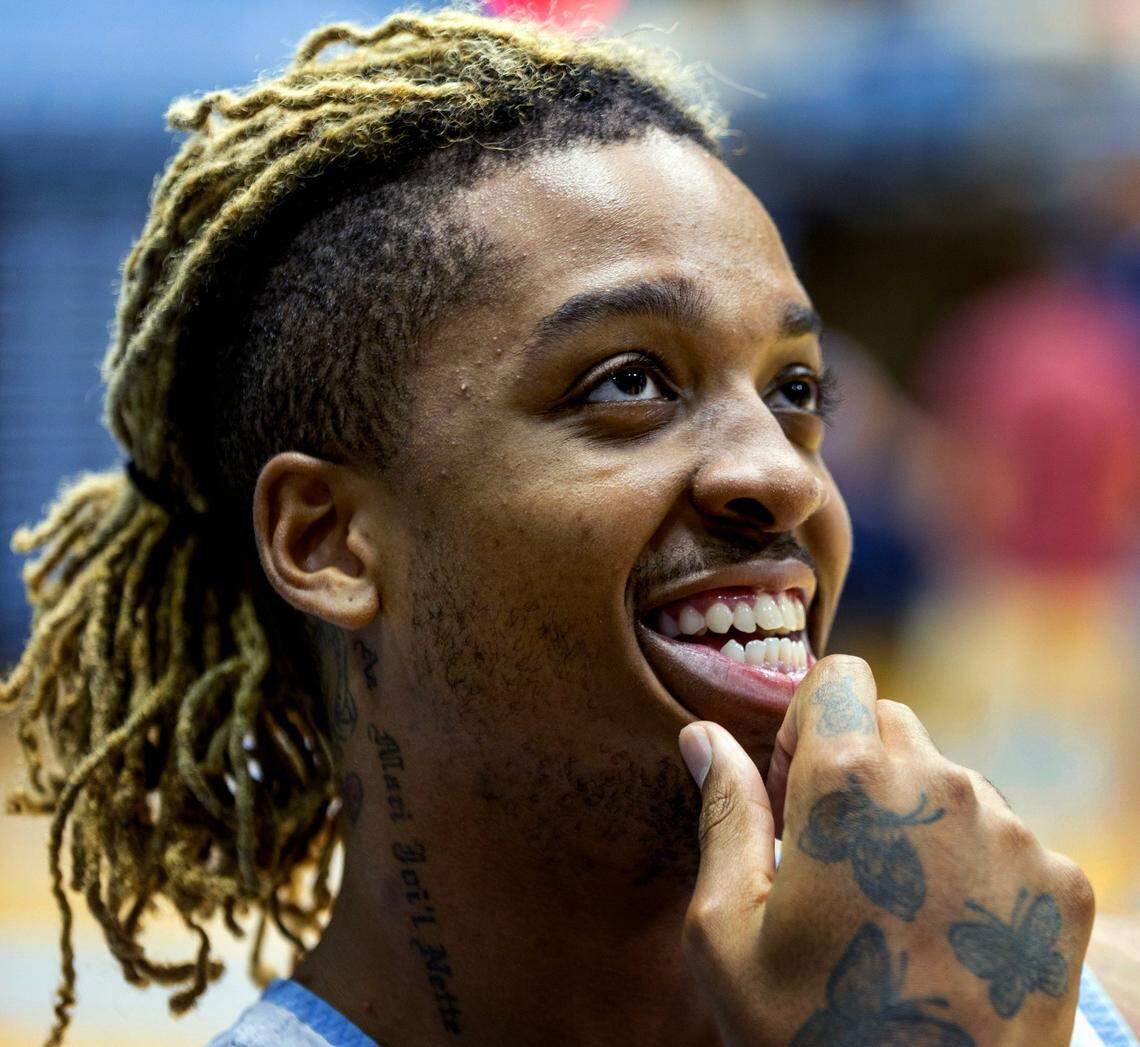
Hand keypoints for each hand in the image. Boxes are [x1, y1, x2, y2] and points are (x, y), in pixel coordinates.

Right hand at [678, 654, 1094, 1045]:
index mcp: (850, 786)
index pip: (838, 678)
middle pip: (893, 724)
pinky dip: (971, 866)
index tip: (792, 790)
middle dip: (857, 768)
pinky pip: (1004, 837)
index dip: (805, 725)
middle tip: (833, 858)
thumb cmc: (809, 1036)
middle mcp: (941, 787)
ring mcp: (1012, 834)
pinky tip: (947, 938)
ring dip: (914, 818)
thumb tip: (702, 735)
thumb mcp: (728, 934)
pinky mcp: (1061, 884)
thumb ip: (724, 814)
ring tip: (891, 909)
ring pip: (949, 781)